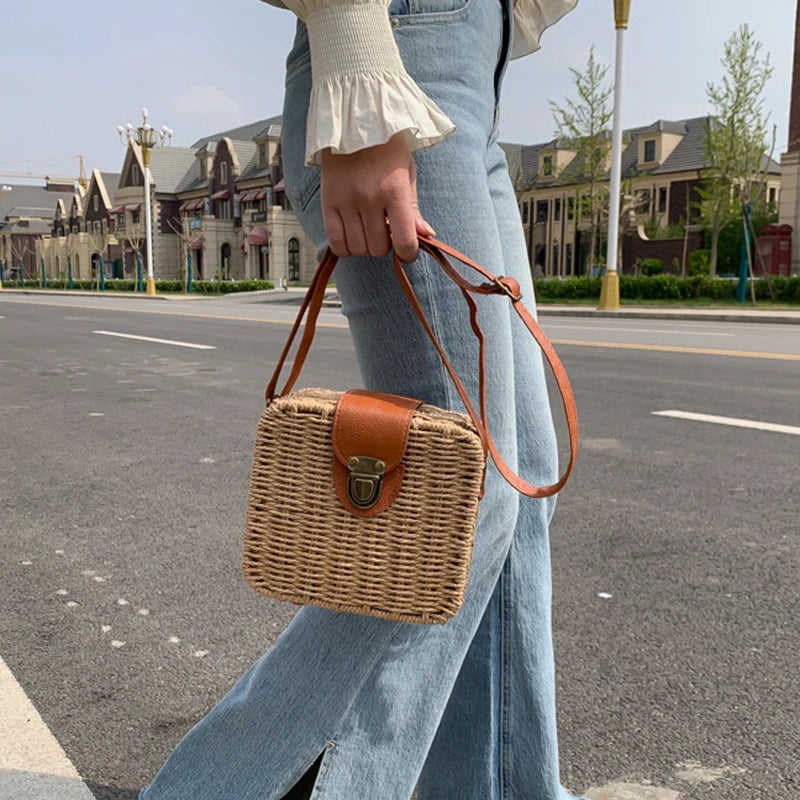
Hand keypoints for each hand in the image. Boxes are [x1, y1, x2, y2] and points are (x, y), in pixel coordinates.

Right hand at [320, 133, 434, 262]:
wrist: (354, 122)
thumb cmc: (387, 149)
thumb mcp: (407, 173)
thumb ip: (414, 209)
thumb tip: (426, 236)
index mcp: (395, 191)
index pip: (404, 241)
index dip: (408, 254)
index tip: (407, 252)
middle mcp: (370, 199)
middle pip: (379, 248)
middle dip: (385, 245)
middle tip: (384, 229)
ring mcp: (347, 201)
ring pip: (358, 248)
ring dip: (365, 246)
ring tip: (367, 228)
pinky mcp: (328, 201)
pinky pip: (336, 242)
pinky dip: (345, 247)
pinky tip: (351, 236)